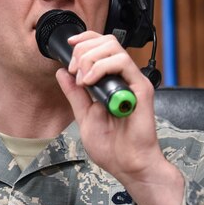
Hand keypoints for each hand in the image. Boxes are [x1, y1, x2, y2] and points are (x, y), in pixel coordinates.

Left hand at [55, 31, 162, 181]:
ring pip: (114, 48)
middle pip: (106, 41)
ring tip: (82, 79)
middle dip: (83, 50)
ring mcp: (132, 82)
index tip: (69, 46)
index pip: (101, 46)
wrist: (128, 164)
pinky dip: (102, 67)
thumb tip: (62, 73)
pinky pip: (123, 64)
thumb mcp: (84, 116)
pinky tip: (91, 81)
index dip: (84, 39)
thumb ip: (74, 94)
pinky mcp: (141, 88)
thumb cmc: (112, 147)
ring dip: (90, 58)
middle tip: (74, 70)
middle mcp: (123, 79)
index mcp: (111, 82)